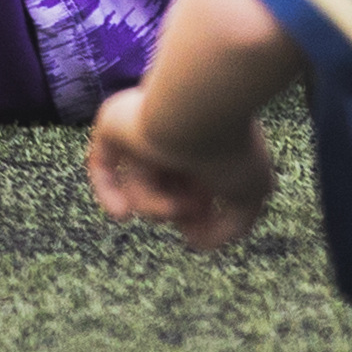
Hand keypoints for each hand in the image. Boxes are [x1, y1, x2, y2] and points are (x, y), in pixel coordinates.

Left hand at [86, 79, 280, 250]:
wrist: (197, 109)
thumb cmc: (228, 147)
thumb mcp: (249, 196)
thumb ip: (230, 227)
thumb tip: (196, 242)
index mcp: (207, 146)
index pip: (193, 190)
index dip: (196, 216)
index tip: (199, 232)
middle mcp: (175, 137)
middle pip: (164, 191)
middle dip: (177, 212)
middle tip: (192, 210)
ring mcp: (143, 132)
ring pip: (138, 186)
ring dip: (155, 207)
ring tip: (174, 205)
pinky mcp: (115, 126)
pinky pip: (102, 166)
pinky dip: (108, 193)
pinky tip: (121, 215)